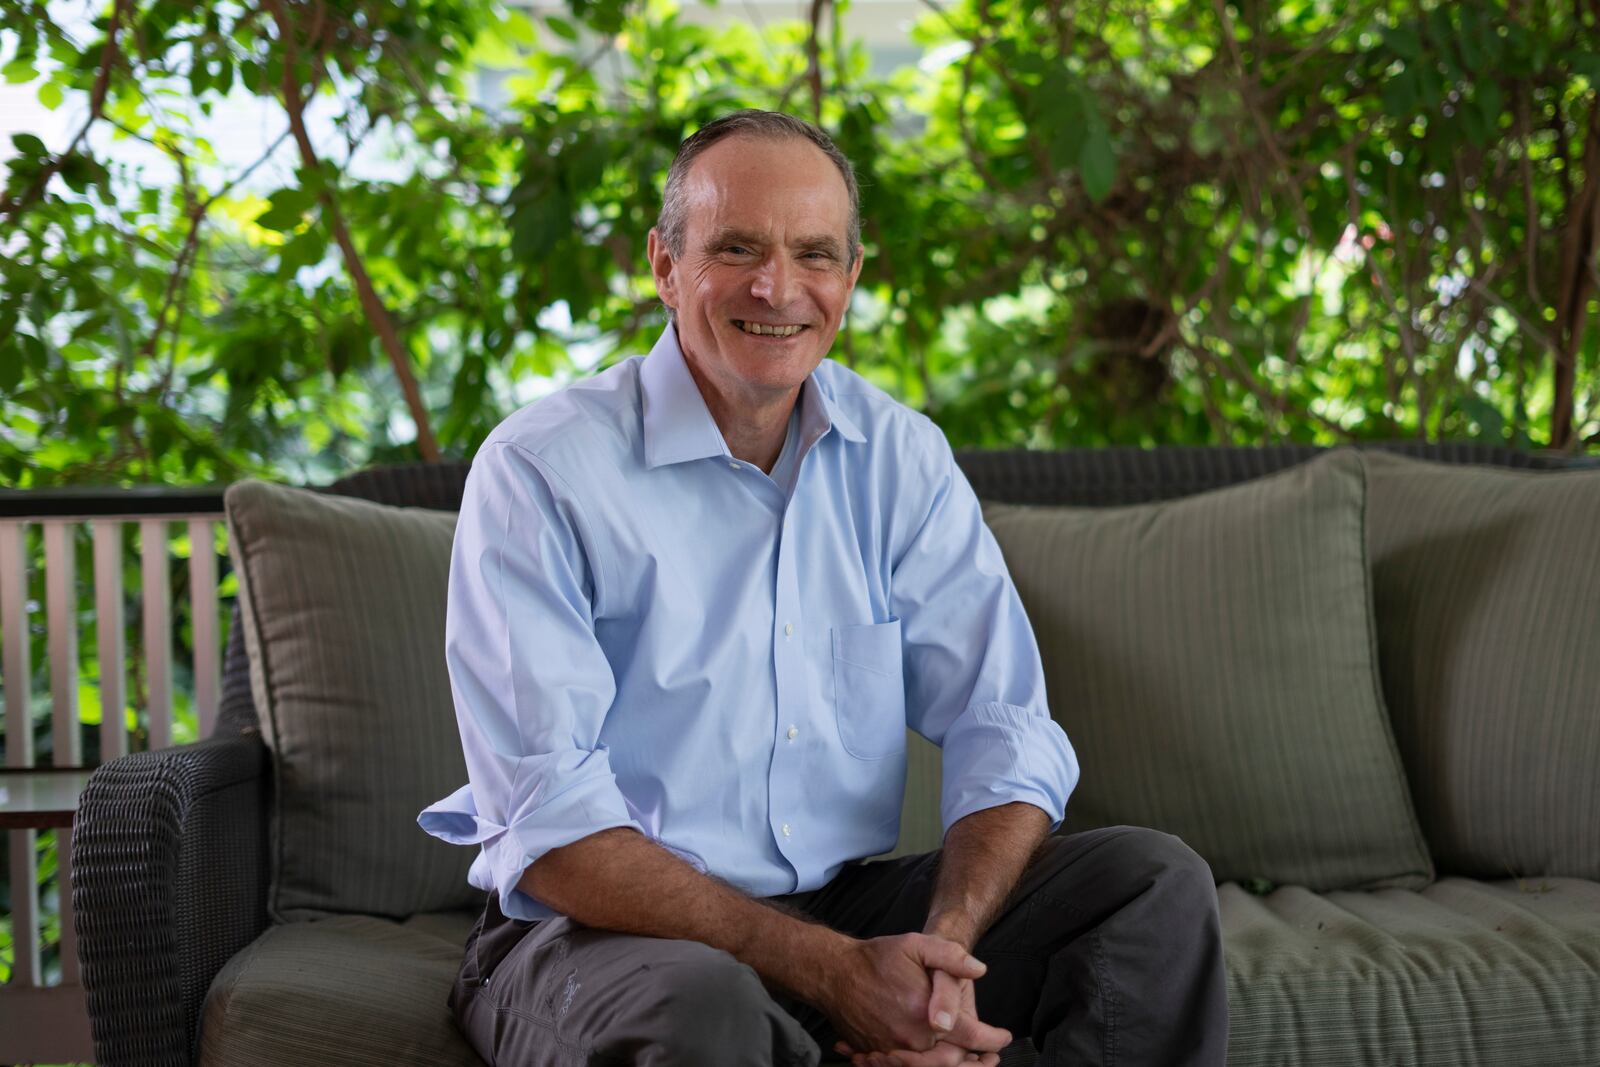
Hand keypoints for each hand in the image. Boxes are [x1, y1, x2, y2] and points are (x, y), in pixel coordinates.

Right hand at [817, 933, 988, 1057]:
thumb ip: (950, 955)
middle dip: (976, 1061)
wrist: (834, 974)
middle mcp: (911, 1039)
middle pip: (953, 1061)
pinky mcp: (878, 1054)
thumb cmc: (876, 959)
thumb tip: (979, 970)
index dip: (993, 1039)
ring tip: (967, 1060)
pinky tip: (933, 1060)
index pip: (971, 1036)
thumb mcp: (916, 944)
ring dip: (952, 1066)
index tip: (1004, 1036)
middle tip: (990, 1056)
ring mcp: (893, 1051)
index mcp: (926, 1015)